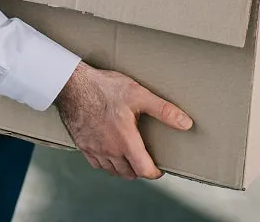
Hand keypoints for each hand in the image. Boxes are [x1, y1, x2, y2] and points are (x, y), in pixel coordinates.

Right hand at [54, 62, 193, 180]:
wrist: (73, 85)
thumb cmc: (105, 88)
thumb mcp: (139, 95)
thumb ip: (164, 111)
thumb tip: (185, 123)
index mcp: (125, 141)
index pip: (144, 170)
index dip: (155, 173)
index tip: (159, 169)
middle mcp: (109, 151)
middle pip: (129, 173)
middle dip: (140, 170)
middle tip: (146, 161)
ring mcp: (94, 150)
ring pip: (112, 171)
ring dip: (123, 169)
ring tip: (131, 159)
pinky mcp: (82, 145)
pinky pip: (97, 164)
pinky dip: (106, 164)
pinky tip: (110, 154)